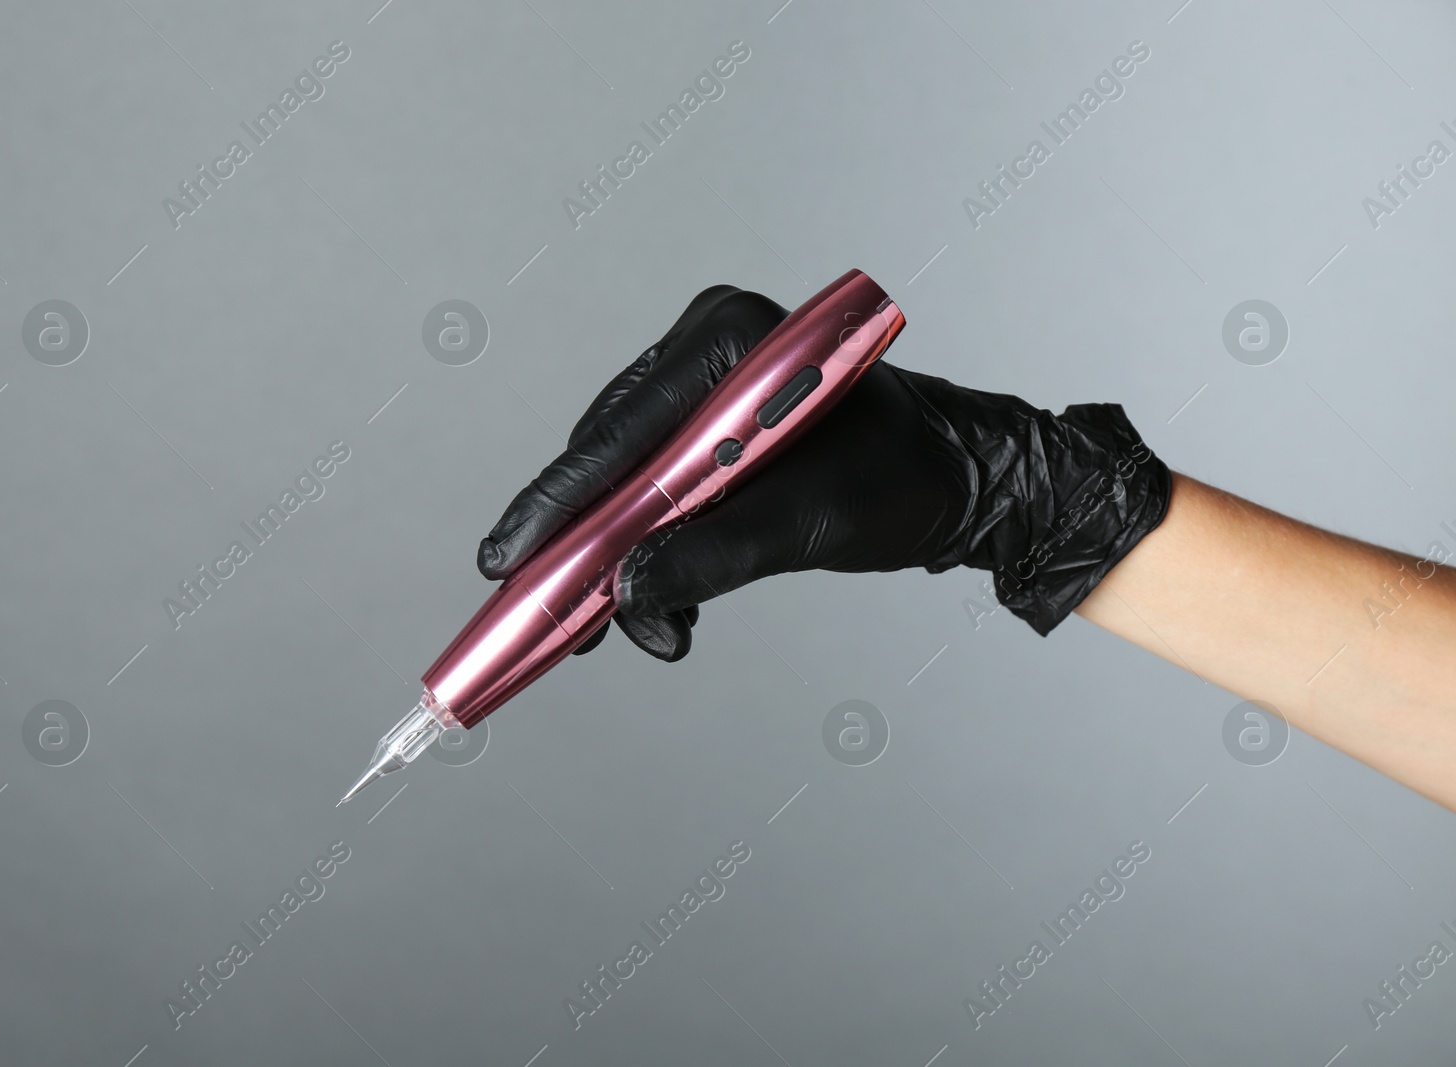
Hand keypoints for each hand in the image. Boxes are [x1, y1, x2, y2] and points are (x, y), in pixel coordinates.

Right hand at [477, 284, 1171, 659]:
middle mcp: (711, 345)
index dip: (558, 502)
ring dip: (619, 554)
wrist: (967, 483)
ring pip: (629, 477)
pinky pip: (660, 483)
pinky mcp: (718, 419)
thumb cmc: (908, 481)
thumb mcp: (808, 523)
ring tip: (613, 627)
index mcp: (732, 337)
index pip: (621, 429)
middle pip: (611, 453)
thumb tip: (625, 595)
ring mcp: (712, 380)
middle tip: (554, 615)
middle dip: (585, 541)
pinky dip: (651, 543)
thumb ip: (712, 554)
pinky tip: (652, 597)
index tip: (505, 559)